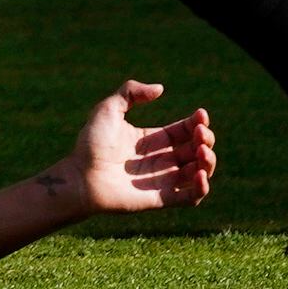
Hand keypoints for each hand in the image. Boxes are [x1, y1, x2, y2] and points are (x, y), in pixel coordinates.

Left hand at [63, 80, 214, 215]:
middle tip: (200, 134)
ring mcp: (161, 180)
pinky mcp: (161, 199)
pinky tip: (199, 173)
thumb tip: (160, 88)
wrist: (80, 176)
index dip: (196, 123)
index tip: (201, 114)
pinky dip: (201, 188)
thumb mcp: (109, 109)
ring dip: (208, 162)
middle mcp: (159, 160)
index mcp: (150, 140)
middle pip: (195, 150)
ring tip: (201, 151)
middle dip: (205, 140)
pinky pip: (190, 198)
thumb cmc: (91, 143)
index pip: (183, 131)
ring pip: (198, 173)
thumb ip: (131, 92)